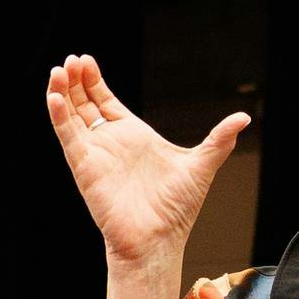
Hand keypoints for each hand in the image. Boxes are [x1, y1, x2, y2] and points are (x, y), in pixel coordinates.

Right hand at [45, 53, 249, 264]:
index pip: (106, 101)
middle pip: (85, 103)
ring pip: (71, 115)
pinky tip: (54, 95)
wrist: (159, 238)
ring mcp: (95, 153)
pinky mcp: (84, 165)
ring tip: (59, 68)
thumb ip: (219, 139)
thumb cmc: (177, 208)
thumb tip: (244, 118)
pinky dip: (59, 115)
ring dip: (62, 91)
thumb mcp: (201, 164)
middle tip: (72, 59)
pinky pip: (67, 135)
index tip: (87, 60)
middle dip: (77, 80)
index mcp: (134, 136)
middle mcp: (111, 142)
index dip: (95, 82)